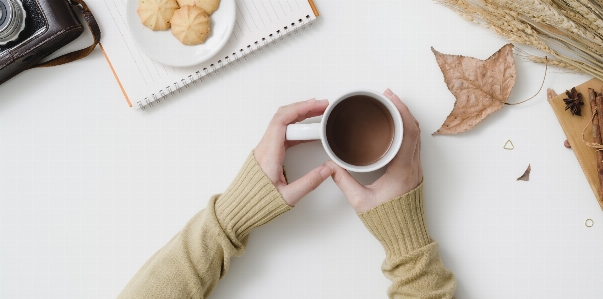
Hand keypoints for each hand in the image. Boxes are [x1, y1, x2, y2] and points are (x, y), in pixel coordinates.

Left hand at [255, 99, 333, 205]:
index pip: (282, 120)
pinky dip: (297, 128)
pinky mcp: (268, 152)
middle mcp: (265, 146)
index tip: (316, 105)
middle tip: (323, 107)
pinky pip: (283, 133)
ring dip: (301, 116)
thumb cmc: (257, 202)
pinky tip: (310, 132)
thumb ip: (309, 183)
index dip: (300, 108)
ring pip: (283, 123)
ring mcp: (266, 148)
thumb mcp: (287, 196)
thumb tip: (327, 170)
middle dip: (304, 107)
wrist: (239, 208)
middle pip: (284, 116)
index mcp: (269, 152)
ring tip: (320, 115)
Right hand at [325, 89, 421, 212]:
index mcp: (403, 169)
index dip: (401, 111)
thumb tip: (331, 166)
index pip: (408, 132)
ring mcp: (416, 169)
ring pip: (416, 136)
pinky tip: (394, 128)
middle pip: (414, 129)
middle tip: (387, 96)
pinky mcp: (413, 173)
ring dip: (405, 119)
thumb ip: (344, 182)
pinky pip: (413, 145)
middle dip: (402, 109)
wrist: (406, 237)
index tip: (389, 98)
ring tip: (390, 107)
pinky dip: (406, 130)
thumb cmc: (388, 222)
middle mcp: (413, 166)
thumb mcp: (361, 202)